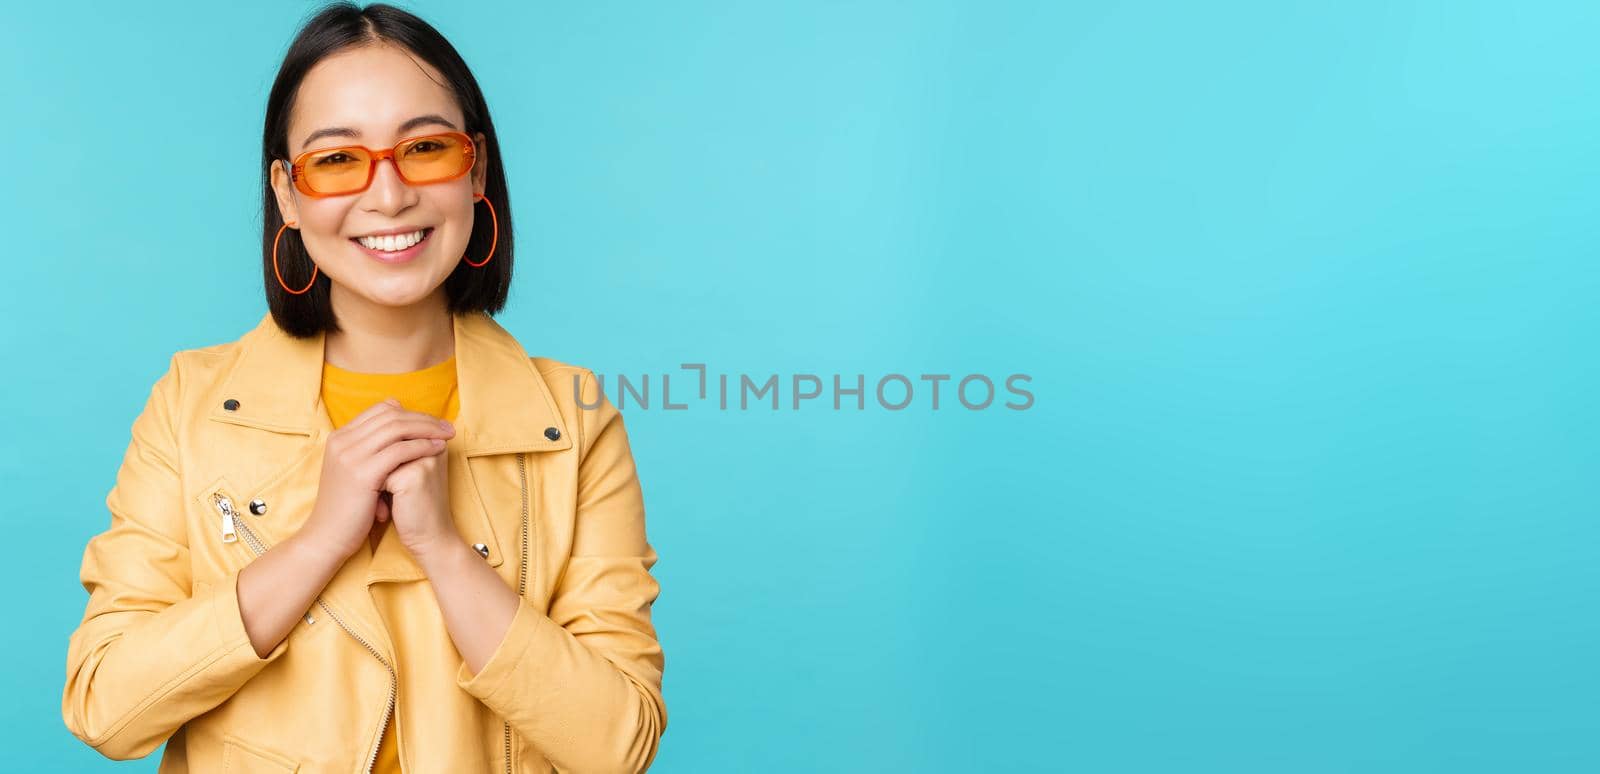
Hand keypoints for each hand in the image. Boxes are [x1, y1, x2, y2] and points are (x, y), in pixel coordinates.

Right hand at [302, 398, 455, 560]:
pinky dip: (422, 446)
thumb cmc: (349, 506)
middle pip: (390, 416)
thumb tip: (400, 424)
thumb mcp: (357, 470)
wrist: (328, 537)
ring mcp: (349, 456)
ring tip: (447, 436)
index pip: (380, 410)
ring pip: (396, 429)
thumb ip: (373, 448)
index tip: (434, 422)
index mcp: (340, 437)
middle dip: (424, 419)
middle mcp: (342, 441)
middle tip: (447, 426)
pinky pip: (399, 451)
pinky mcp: (361, 473)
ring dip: (427, 429)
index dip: (411, 412)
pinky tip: (438, 450)